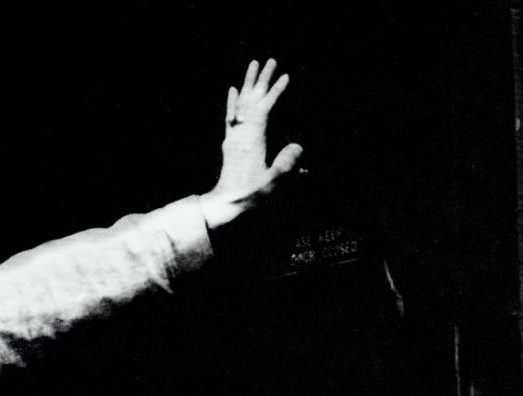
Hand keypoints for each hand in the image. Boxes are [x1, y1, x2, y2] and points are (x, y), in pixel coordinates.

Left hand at [200, 59, 302, 229]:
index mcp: (252, 140)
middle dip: (261, 79)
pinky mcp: (230, 145)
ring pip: (241, 104)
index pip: (265, 108)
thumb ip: (287, 163)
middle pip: (251, 99)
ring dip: (248, 84)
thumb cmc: (250, 198)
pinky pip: (230, 117)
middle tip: (270, 60)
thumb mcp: (274, 182)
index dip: (276, 92)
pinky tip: (232, 91)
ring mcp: (233, 138)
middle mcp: (240, 134)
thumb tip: (297, 146)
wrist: (225, 209)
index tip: (286, 77)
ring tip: (253, 66)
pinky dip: (233, 102)